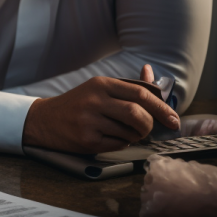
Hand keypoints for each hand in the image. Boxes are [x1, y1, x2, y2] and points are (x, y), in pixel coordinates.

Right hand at [22, 71, 179, 153]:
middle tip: (147, 130)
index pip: (141, 93)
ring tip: (124, 132)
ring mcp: (89, 121)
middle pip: (138, 114)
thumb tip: (151, 72)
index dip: (162, 107)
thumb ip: (127, 85)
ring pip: (130, 132)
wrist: (43, 120)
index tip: (173, 119)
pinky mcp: (87, 139)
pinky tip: (110, 138)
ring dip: (135, 136)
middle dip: (149, 125)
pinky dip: (121, 144)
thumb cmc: (76, 104)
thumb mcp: (99, 88)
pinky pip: (118, 145)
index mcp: (101, 84)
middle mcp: (94, 100)